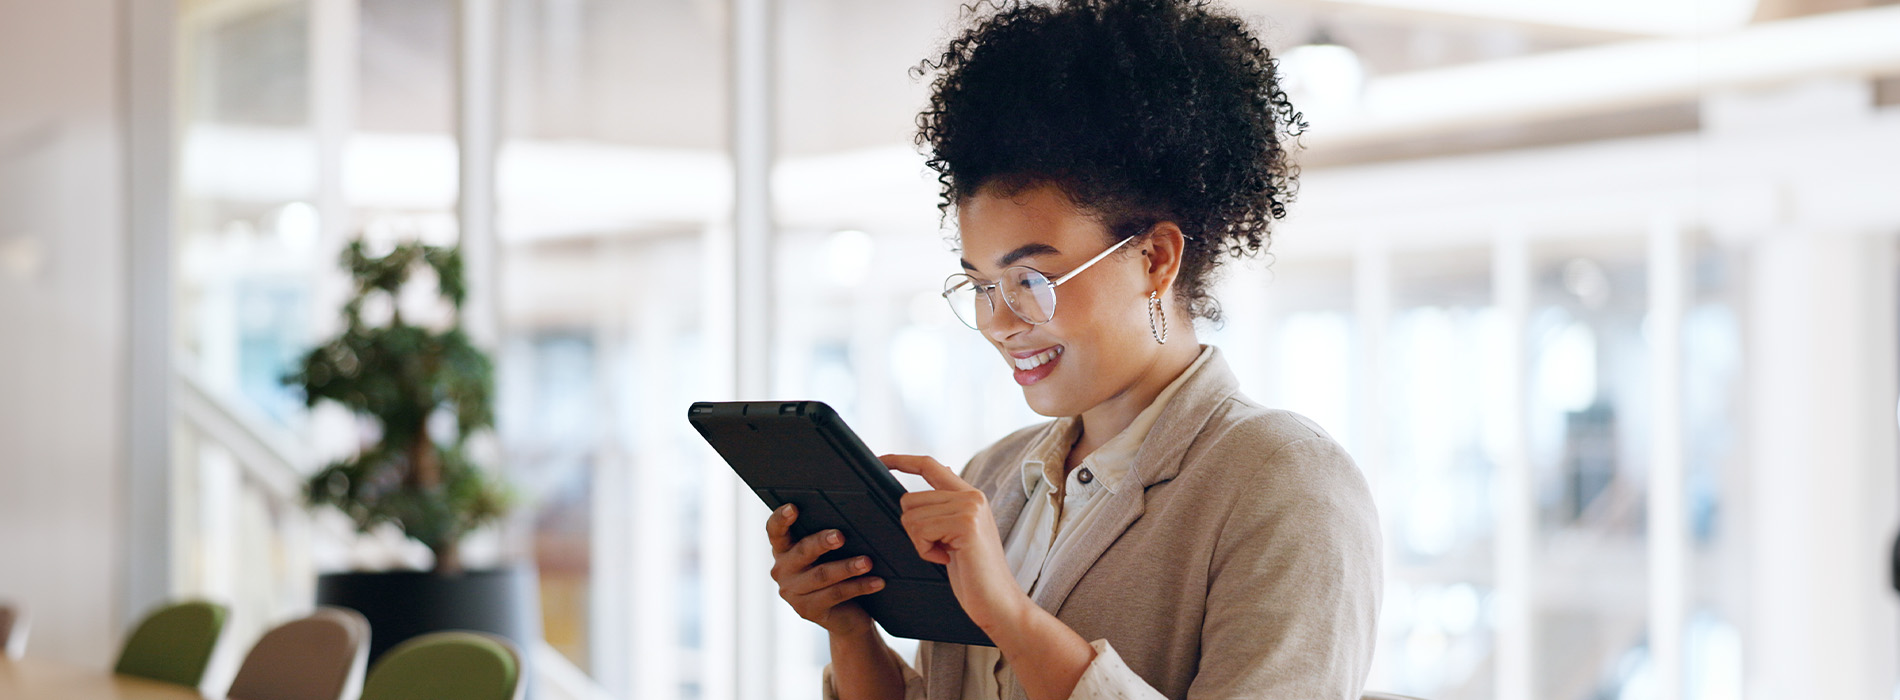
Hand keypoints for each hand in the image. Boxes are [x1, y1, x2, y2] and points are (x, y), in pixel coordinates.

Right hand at [766, 504, 884, 634]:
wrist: (845, 615)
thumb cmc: (837, 573)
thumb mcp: (829, 554)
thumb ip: (830, 538)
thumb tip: (851, 520)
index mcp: (784, 549)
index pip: (775, 531)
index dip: (781, 519)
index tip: (793, 508)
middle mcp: (782, 570)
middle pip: (802, 551)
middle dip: (822, 542)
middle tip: (840, 536)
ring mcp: (793, 593)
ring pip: (822, 575)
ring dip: (847, 567)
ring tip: (867, 562)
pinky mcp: (807, 610)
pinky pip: (836, 594)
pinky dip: (859, 586)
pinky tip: (876, 581)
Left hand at [882, 454, 1029, 632]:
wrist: (998, 602)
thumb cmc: (974, 575)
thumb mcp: (957, 536)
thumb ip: (945, 508)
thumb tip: (933, 481)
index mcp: (969, 496)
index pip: (930, 466)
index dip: (902, 460)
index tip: (881, 461)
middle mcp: (971, 496)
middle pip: (909, 499)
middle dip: (914, 530)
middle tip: (939, 549)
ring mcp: (970, 508)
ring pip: (911, 516)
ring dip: (920, 543)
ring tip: (946, 555)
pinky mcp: (965, 524)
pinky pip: (920, 530)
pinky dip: (925, 551)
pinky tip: (946, 559)